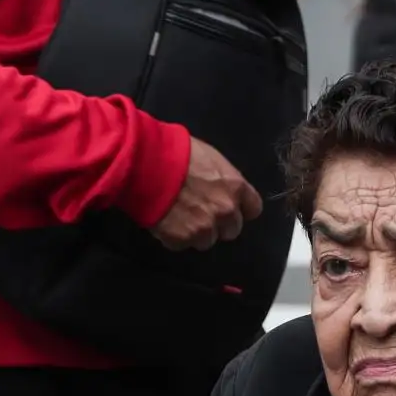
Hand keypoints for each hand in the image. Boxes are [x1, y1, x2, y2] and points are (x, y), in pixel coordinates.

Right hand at [150, 137, 262, 251]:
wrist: (142, 161)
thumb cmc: (175, 150)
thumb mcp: (208, 156)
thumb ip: (222, 178)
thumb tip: (222, 187)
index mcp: (235, 187)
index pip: (253, 209)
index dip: (240, 209)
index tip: (230, 208)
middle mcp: (225, 211)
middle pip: (232, 230)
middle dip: (219, 224)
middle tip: (199, 212)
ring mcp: (204, 227)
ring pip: (207, 241)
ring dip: (196, 232)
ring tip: (178, 216)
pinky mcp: (181, 239)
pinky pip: (182, 244)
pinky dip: (174, 236)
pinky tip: (164, 220)